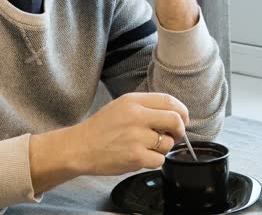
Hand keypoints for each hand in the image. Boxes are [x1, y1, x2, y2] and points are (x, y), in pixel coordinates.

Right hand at [30, 93, 188, 192]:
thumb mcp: (122, 106)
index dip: (182, 111)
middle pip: (175, 120)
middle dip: (179, 129)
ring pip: (167, 143)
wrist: (79, 148)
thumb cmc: (102, 128)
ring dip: (163, 147)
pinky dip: (154, 160)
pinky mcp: (135, 156)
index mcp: (133, 101)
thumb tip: (175, 114)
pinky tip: (141, 156)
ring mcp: (136, 137)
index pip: (169, 101)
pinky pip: (159, 160)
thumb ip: (147, 107)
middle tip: (174, 135)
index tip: (183, 118)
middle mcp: (136, 116)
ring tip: (148, 147)